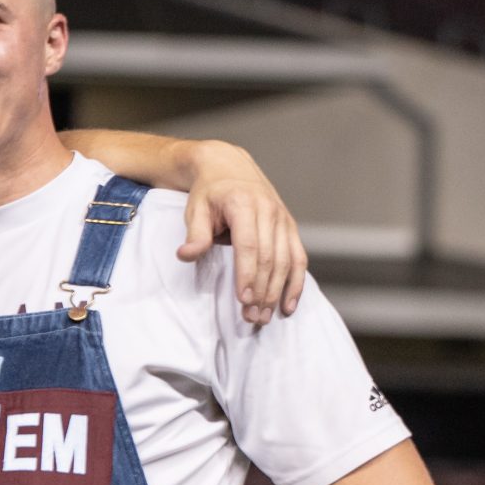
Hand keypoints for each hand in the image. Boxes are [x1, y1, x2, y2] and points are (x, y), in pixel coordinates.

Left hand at [179, 142, 305, 323]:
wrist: (229, 167)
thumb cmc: (209, 192)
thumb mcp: (195, 208)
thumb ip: (195, 233)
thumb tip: (185, 256)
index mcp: (244, 204)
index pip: (249, 245)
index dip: (247, 274)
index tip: (243, 299)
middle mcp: (269, 211)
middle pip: (270, 258)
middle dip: (262, 291)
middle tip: (251, 318)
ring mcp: (283, 219)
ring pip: (286, 261)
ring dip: (277, 292)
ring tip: (264, 317)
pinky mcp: (290, 227)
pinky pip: (299, 258)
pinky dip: (296, 283)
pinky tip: (288, 306)